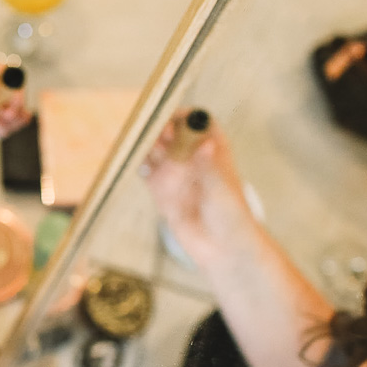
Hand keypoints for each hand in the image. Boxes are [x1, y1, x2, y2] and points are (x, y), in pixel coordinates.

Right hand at [141, 111, 255, 269]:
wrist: (223, 250)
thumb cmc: (232, 217)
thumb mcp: (221, 191)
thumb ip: (209, 167)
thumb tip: (205, 142)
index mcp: (213, 149)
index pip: (198, 121)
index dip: (184, 117)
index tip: (170, 119)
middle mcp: (193, 156)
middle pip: (172, 131)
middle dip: (159, 129)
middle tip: (151, 135)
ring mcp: (177, 172)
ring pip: (156, 149)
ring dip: (146, 145)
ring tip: (139, 146)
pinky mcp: (162, 189)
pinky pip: (146, 170)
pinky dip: (139, 164)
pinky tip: (135, 163)